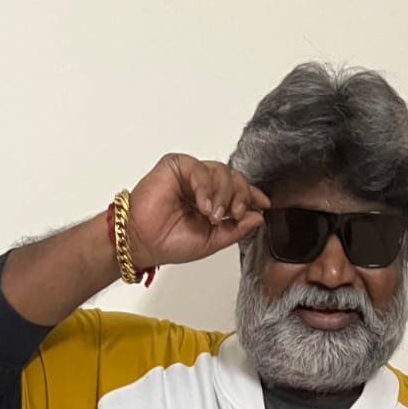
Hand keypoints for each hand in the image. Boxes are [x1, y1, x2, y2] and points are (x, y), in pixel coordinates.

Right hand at [127, 154, 269, 270]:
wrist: (143, 242)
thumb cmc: (169, 242)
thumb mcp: (212, 241)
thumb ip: (236, 228)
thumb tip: (258, 216)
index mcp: (212, 201)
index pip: (238, 190)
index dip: (252, 194)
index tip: (264, 203)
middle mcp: (202, 185)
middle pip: (233, 178)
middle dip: (239, 196)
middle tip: (235, 214)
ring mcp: (190, 174)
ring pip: (221, 171)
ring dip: (222, 195)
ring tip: (213, 216)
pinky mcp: (176, 166)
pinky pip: (200, 169)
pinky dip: (205, 188)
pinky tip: (202, 206)